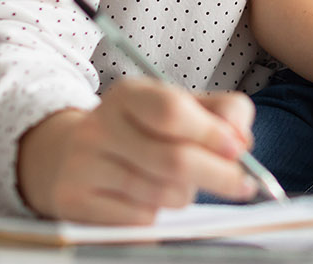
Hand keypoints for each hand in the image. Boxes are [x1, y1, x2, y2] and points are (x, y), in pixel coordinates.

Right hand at [15, 77, 257, 222]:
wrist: (70, 155)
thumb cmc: (140, 132)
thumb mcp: (179, 109)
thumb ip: (222, 114)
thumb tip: (242, 141)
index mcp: (129, 94)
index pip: (171, 111)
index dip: (211, 133)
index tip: (240, 150)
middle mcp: (100, 124)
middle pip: (172, 159)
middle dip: (218, 176)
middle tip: (242, 185)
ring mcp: (83, 163)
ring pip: (160, 193)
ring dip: (185, 195)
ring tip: (180, 186)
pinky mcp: (74, 199)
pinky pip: (138, 218)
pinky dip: (156, 214)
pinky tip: (148, 200)